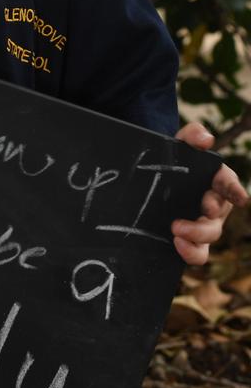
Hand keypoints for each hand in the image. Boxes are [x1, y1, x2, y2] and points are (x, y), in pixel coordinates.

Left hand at [171, 121, 248, 264]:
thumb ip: (193, 134)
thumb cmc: (172, 160)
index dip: (234, 189)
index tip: (239, 196)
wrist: (149, 178)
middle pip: (220, 212)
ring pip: (211, 235)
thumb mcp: (179, 143)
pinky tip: (177, 243)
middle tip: (203, 207)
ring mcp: (202, 223)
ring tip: (176, 228)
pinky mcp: (190, 240)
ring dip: (198, 233)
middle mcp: (213, 204)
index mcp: (214, 181)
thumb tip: (207, 139)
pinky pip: (199, 253)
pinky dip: (192, 252)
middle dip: (213, 210)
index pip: (228, 183)